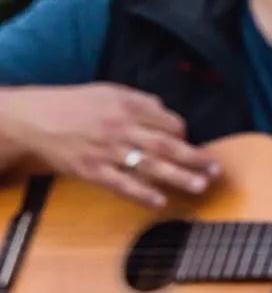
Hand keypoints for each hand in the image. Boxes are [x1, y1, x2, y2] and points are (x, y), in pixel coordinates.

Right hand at [0, 83, 219, 207]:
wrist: (35, 118)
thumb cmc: (73, 104)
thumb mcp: (106, 91)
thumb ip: (137, 100)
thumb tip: (165, 109)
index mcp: (126, 105)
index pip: (166, 121)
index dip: (182, 132)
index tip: (192, 142)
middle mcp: (120, 127)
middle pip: (165, 144)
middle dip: (194, 157)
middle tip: (216, 169)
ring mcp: (106, 151)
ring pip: (149, 165)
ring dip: (177, 177)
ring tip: (200, 186)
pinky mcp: (92, 171)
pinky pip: (122, 185)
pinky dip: (142, 194)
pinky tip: (160, 201)